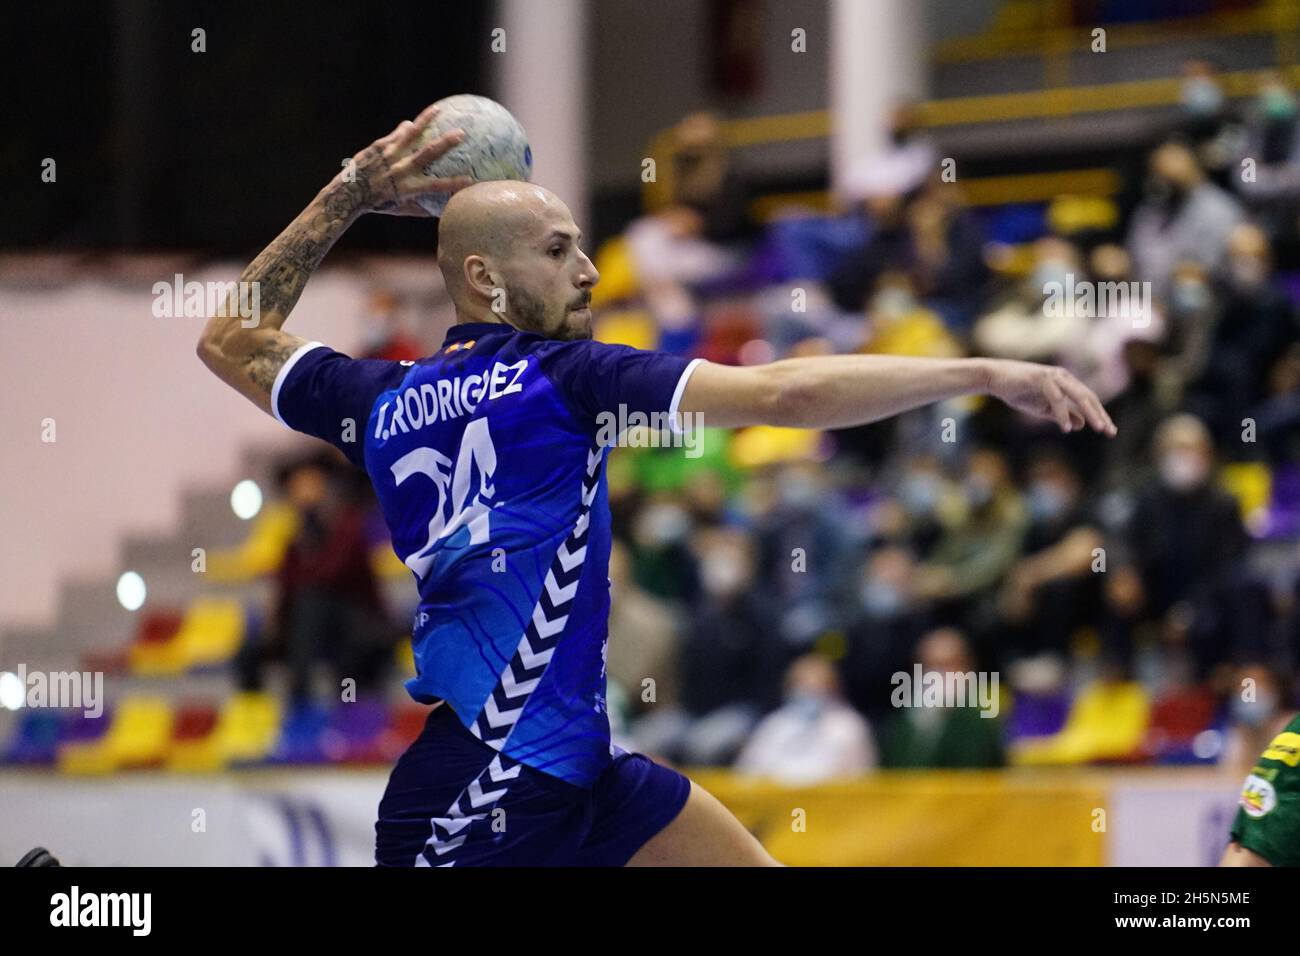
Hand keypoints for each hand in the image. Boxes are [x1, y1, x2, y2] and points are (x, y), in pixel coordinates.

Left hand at [330, 103, 473, 217]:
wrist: (349, 193)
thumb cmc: (377, 204)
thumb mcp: (400, 209)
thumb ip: (420, 208)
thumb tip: (440, 210)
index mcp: (408, 188)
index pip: (436, 186)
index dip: (454, 183)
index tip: (472, 180)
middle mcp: (400, 170)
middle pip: (427, 153)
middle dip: (445, 142)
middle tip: (461, 133)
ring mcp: (390, 156)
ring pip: (411, 135)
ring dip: (425, 120)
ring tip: (438, 110)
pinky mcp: (380, 147)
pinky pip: (397, 134)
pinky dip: (406, 128)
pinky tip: (412, 122)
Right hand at [983, 359, 1116, 435]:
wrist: (994, 378)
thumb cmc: (1018, 391)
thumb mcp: (1043, 407)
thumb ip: (1061, 414)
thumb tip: (1082, 425)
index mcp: (1066, 382)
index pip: (1088, 399)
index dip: (1100, 414)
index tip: (1109, 431)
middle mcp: (1063, 377)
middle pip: (1088, 397)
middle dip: (1100, 415)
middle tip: (1110, 432)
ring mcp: (1052, 376)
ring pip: (1078, 395)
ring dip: (1090, 412)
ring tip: (1098, 428)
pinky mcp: (1040, 378)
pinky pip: (1056, 398)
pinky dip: (1062, 413)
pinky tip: (1066, 428)